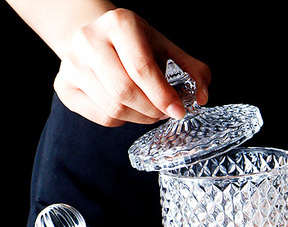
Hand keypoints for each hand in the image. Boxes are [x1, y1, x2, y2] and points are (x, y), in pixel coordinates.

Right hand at [54, 8, 210, 126]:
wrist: (96, 41)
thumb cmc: (137, 47)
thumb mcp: (165, 49)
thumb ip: (191, 70)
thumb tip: (203, 97)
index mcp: (119, 24)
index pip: (142, 68)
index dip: (163, 96)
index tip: (179, 111)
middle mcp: (89, 40)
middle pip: (125, 92)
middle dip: (152, 110)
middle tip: (164, 113)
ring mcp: (71, 64)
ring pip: (113, 108)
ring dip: (140, 118)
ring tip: (150, 111)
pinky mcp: (64, 87)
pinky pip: (102, 117)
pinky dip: (122, 120)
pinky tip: (128, 109)